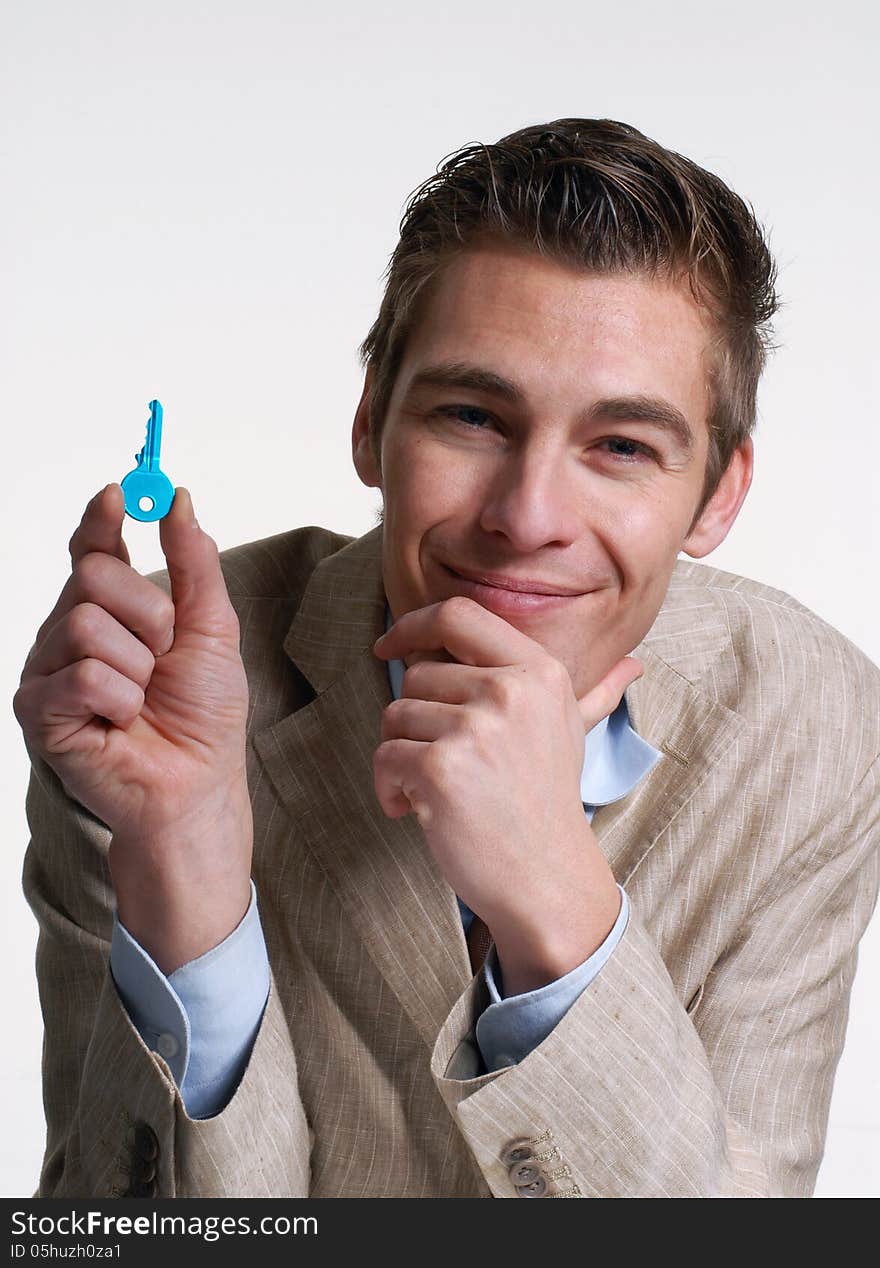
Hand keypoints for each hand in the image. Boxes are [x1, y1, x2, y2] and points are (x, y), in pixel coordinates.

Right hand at [13, 483, 251, 971]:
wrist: (197, 784)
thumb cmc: (203, 715)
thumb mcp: (212, 628)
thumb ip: (193, 564)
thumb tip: (181, 499)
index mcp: (109, 610)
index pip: (93, 548)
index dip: (102, 517)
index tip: (120, 491)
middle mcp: (69, 632)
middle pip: (91, 575)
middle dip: (149, 614)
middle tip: (164, 655)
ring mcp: (48, 670)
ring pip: (86, 624)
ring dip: (138, 664)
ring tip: (143, 698)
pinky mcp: (39, 710)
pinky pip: (82, 675)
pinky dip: (120, 699)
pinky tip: (121, 722)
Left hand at [372, 596, 641, 992]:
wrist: (546, 878)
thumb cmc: (549, 802)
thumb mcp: (575, 734)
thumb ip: (595, 692)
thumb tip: (632, 663)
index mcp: (538, 671)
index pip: (457, 614)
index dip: (413, 623)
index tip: (388, 645)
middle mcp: (510, 691)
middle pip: (415, 673)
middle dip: (414, 719)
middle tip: (443, 761)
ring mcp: (476, 729)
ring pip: (395, 715)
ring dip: (401, 756)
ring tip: (438, 789)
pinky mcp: (441, 768)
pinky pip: (385, 756)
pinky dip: (388, 788)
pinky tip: (417, 811)